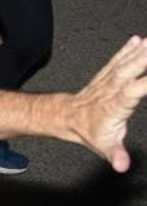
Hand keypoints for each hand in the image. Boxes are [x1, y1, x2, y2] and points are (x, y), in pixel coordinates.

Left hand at [68, 35, 146, 171]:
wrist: (67, 118)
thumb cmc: (88, 131)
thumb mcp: (103, 146)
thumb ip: (115, 154)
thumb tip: (121, 165)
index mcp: (114, 106)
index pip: (133, 92)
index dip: (146, 83)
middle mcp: (111, 90)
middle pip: (129, 72)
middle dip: (144, 59)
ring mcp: (108, 81)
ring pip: (124, 63)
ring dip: (138, 51)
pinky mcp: (106, 76)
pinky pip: (117, 60)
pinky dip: (127, 49)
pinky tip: (137, 40)